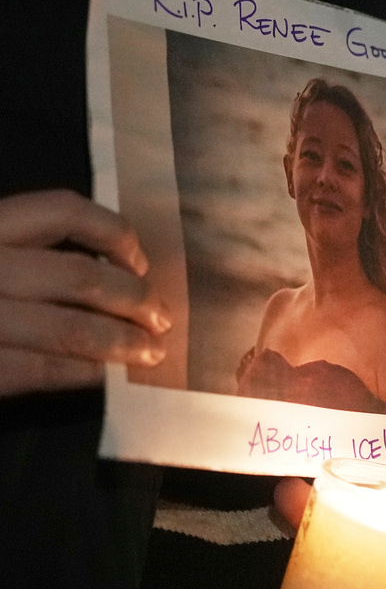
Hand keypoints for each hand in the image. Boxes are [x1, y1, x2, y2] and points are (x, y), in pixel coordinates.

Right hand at [0, 189, 170, 396]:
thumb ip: (20, 253)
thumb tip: (106, 268)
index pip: (61, 209)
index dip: (114, 232)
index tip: (139, 261)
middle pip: (81, 276)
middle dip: (135, 301)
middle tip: (162, 319)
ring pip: (71, 327)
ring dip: (123, 342)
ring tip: (151, 353)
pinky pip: (42, 369)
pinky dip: (85, 374)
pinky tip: (105, 379)